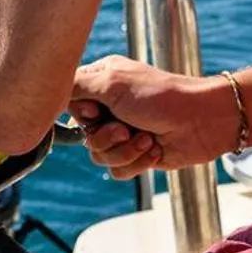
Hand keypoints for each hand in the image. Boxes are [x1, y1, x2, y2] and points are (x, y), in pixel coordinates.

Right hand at [69, 55, 239, 178]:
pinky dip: (136, 163)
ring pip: (99, 156)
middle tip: (126, 127)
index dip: (81, 114)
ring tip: (145, 139)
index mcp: (102, 81)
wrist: (203, 122)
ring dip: (124, 151)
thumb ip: (76, 85)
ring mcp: (123, 131)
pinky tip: (153, 149)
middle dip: (106, 137)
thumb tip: (48, 86)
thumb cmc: (161, 96)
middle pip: (83, 135)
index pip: (68, 102)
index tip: (97, 111)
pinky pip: (117, 171)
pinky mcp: (137, 153)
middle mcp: (109, 106)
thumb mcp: (112, 83)